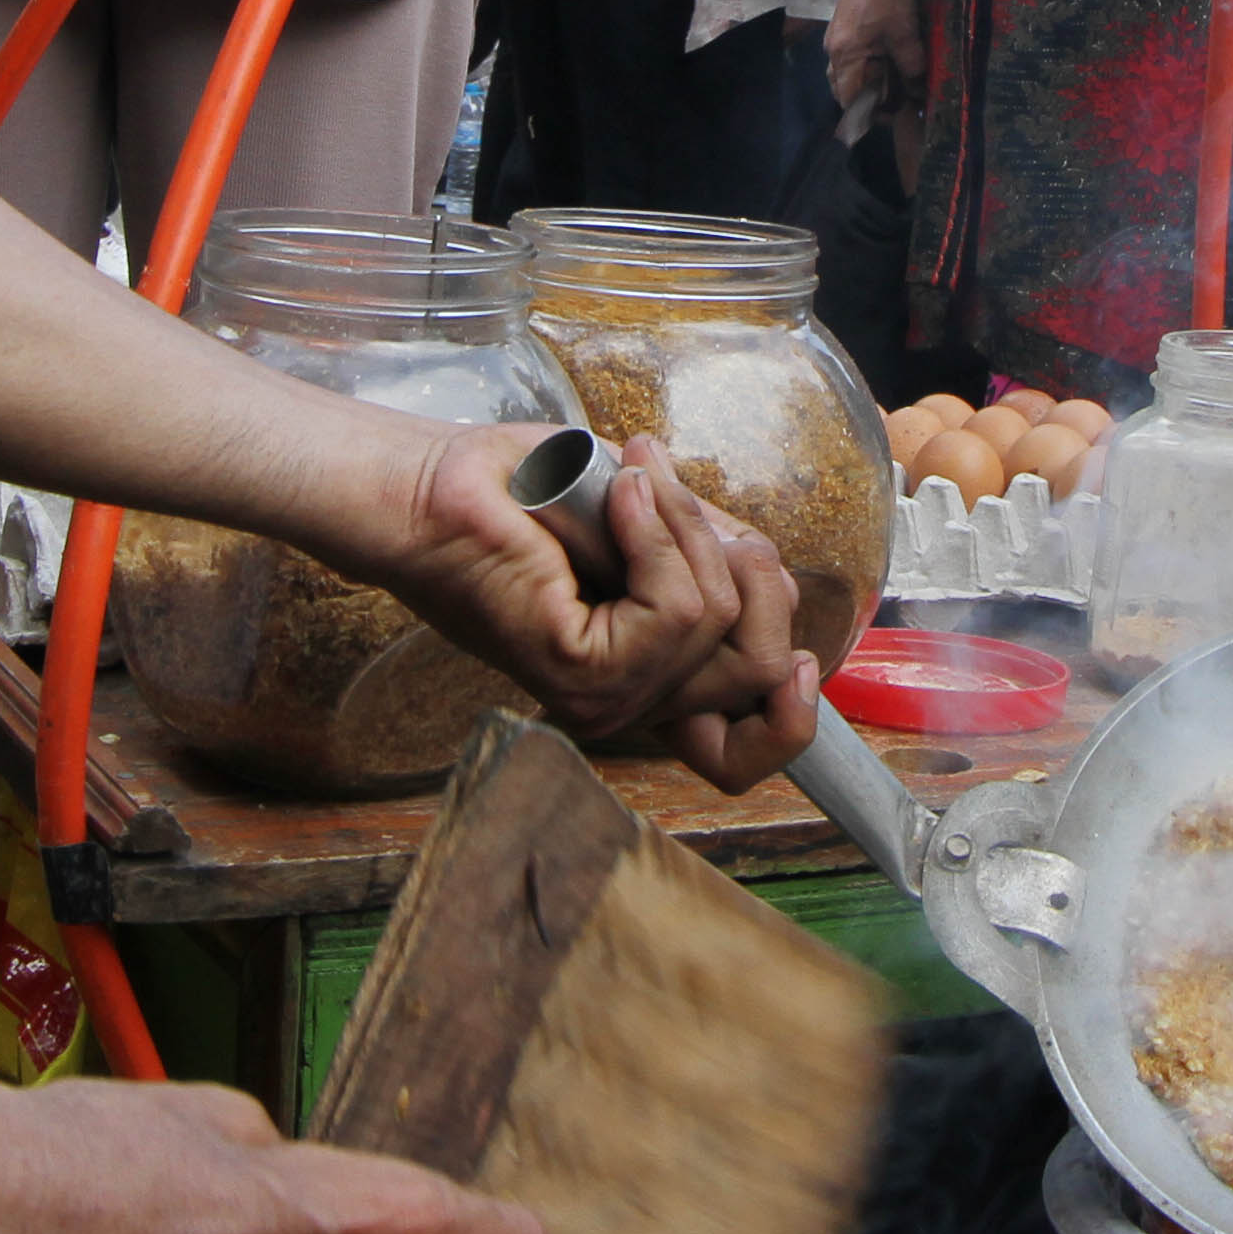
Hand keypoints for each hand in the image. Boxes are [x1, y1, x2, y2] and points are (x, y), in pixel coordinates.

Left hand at [334, 424, 818, 792]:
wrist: (430, 484)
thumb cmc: (522, 494)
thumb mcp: (650, 522)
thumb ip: (710, 557)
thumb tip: (762, 566)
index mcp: (646, 680)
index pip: (741, 753)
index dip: (793, 716)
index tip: (802, 662)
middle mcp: (627, 706)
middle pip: (763, 666)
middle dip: (748, 563)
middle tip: (674, 494)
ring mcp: (604, 698)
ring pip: (724, 620)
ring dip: (689, 526)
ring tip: (630, 480)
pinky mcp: (583, 673)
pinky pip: (680, 606)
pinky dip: (661, 533)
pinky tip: (618, 497)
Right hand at [828, 0, 925, 113]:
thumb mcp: (905, 33)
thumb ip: (911, 67)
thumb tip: (920, 94)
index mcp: (845, 55)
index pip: (849, 99)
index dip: (869, 113)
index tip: (893, 116)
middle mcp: (834, 52)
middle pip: (844, 91)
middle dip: (868, 102)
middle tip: (896, 105)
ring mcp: (836, 42)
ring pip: (847, 77)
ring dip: (867, 87)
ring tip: (894, 89)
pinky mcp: (844, 33)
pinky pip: (851, 63)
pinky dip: (866, 72)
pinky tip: (887, 69)